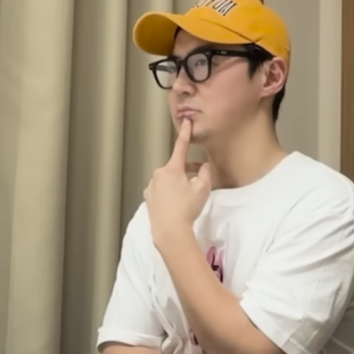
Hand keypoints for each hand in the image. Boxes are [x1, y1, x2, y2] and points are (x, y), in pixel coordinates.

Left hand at [145, 120, 210, 245]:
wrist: (170, 231)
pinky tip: (176, 203)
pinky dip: (169, 192)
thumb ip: (206, 173)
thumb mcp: (203, 189)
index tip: (186, 122)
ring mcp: (151, 186)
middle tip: (199, 179)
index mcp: (172, 169)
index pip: (181, 147)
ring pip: (168, 179)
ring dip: (178, 182)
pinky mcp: (148, 198)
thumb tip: (204, 166)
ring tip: (188, 196)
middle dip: (187, 170)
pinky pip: (161, 190)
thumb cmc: (187, 208)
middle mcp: (158, 174)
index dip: (185, 134)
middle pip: (176, 167)